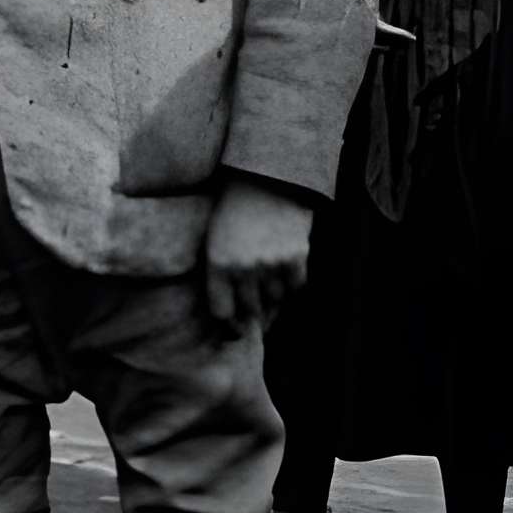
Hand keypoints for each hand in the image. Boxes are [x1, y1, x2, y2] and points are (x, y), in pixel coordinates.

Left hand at [198, 177, 314, 339]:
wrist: (266, 181)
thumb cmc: (234, 214)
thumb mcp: (215, 243)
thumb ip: (221, 277)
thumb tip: (236, 316)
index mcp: (218, 264)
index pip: (223, 313)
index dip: (230, 326)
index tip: (237, 331)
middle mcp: (245, 268)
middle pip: (251, 310)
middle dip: (254, 316)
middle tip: (257, 317)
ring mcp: (272, 263)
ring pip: (276, 300)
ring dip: (274, 300)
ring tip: (270, 289)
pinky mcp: (297, 256)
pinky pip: (296, 287)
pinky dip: (292, 286)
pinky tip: (285, 276)